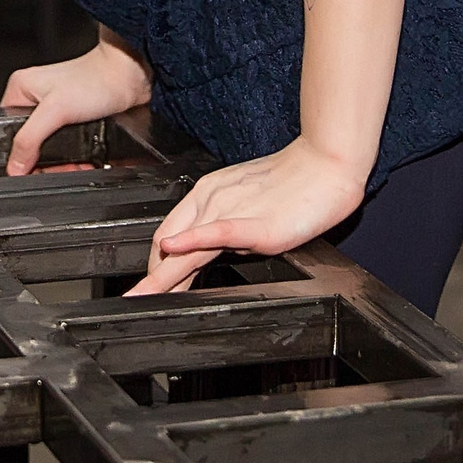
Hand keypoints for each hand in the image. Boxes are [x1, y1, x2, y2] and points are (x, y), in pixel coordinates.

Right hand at [1, 36, 151, 173]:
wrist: (130, 75)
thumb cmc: (97, 79)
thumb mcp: (55, 111)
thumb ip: (29, 140)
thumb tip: (14, 166)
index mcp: (20, 90)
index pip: (7, 132)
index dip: (20, 155)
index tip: (35, 169)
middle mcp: (35, 99)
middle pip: (30, 145)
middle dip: (48, 163)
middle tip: (63, 170)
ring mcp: (55, 109)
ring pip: (51, 149)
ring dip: (65, 163)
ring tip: (78, 167)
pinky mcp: (74, 118)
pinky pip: (68, 146)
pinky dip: (77, 158)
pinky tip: (86, 161)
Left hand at [126, 136, 368, 295]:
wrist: (326, 165)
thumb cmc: (295, 182)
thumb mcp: (247, 201)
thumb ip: (226, 224)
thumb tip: (214, 249)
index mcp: (208, 192)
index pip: (169, 231)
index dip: (156, 260)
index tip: (148, 281)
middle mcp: (211, 199)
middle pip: (168, 241)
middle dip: (151, 274)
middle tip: (136, 297)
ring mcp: (230, 209)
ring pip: (185, 245)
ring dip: (162, 274)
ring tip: (144, 294)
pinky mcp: (253, 223)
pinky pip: (215, 232)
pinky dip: (191, 241)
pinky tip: (174, 250)